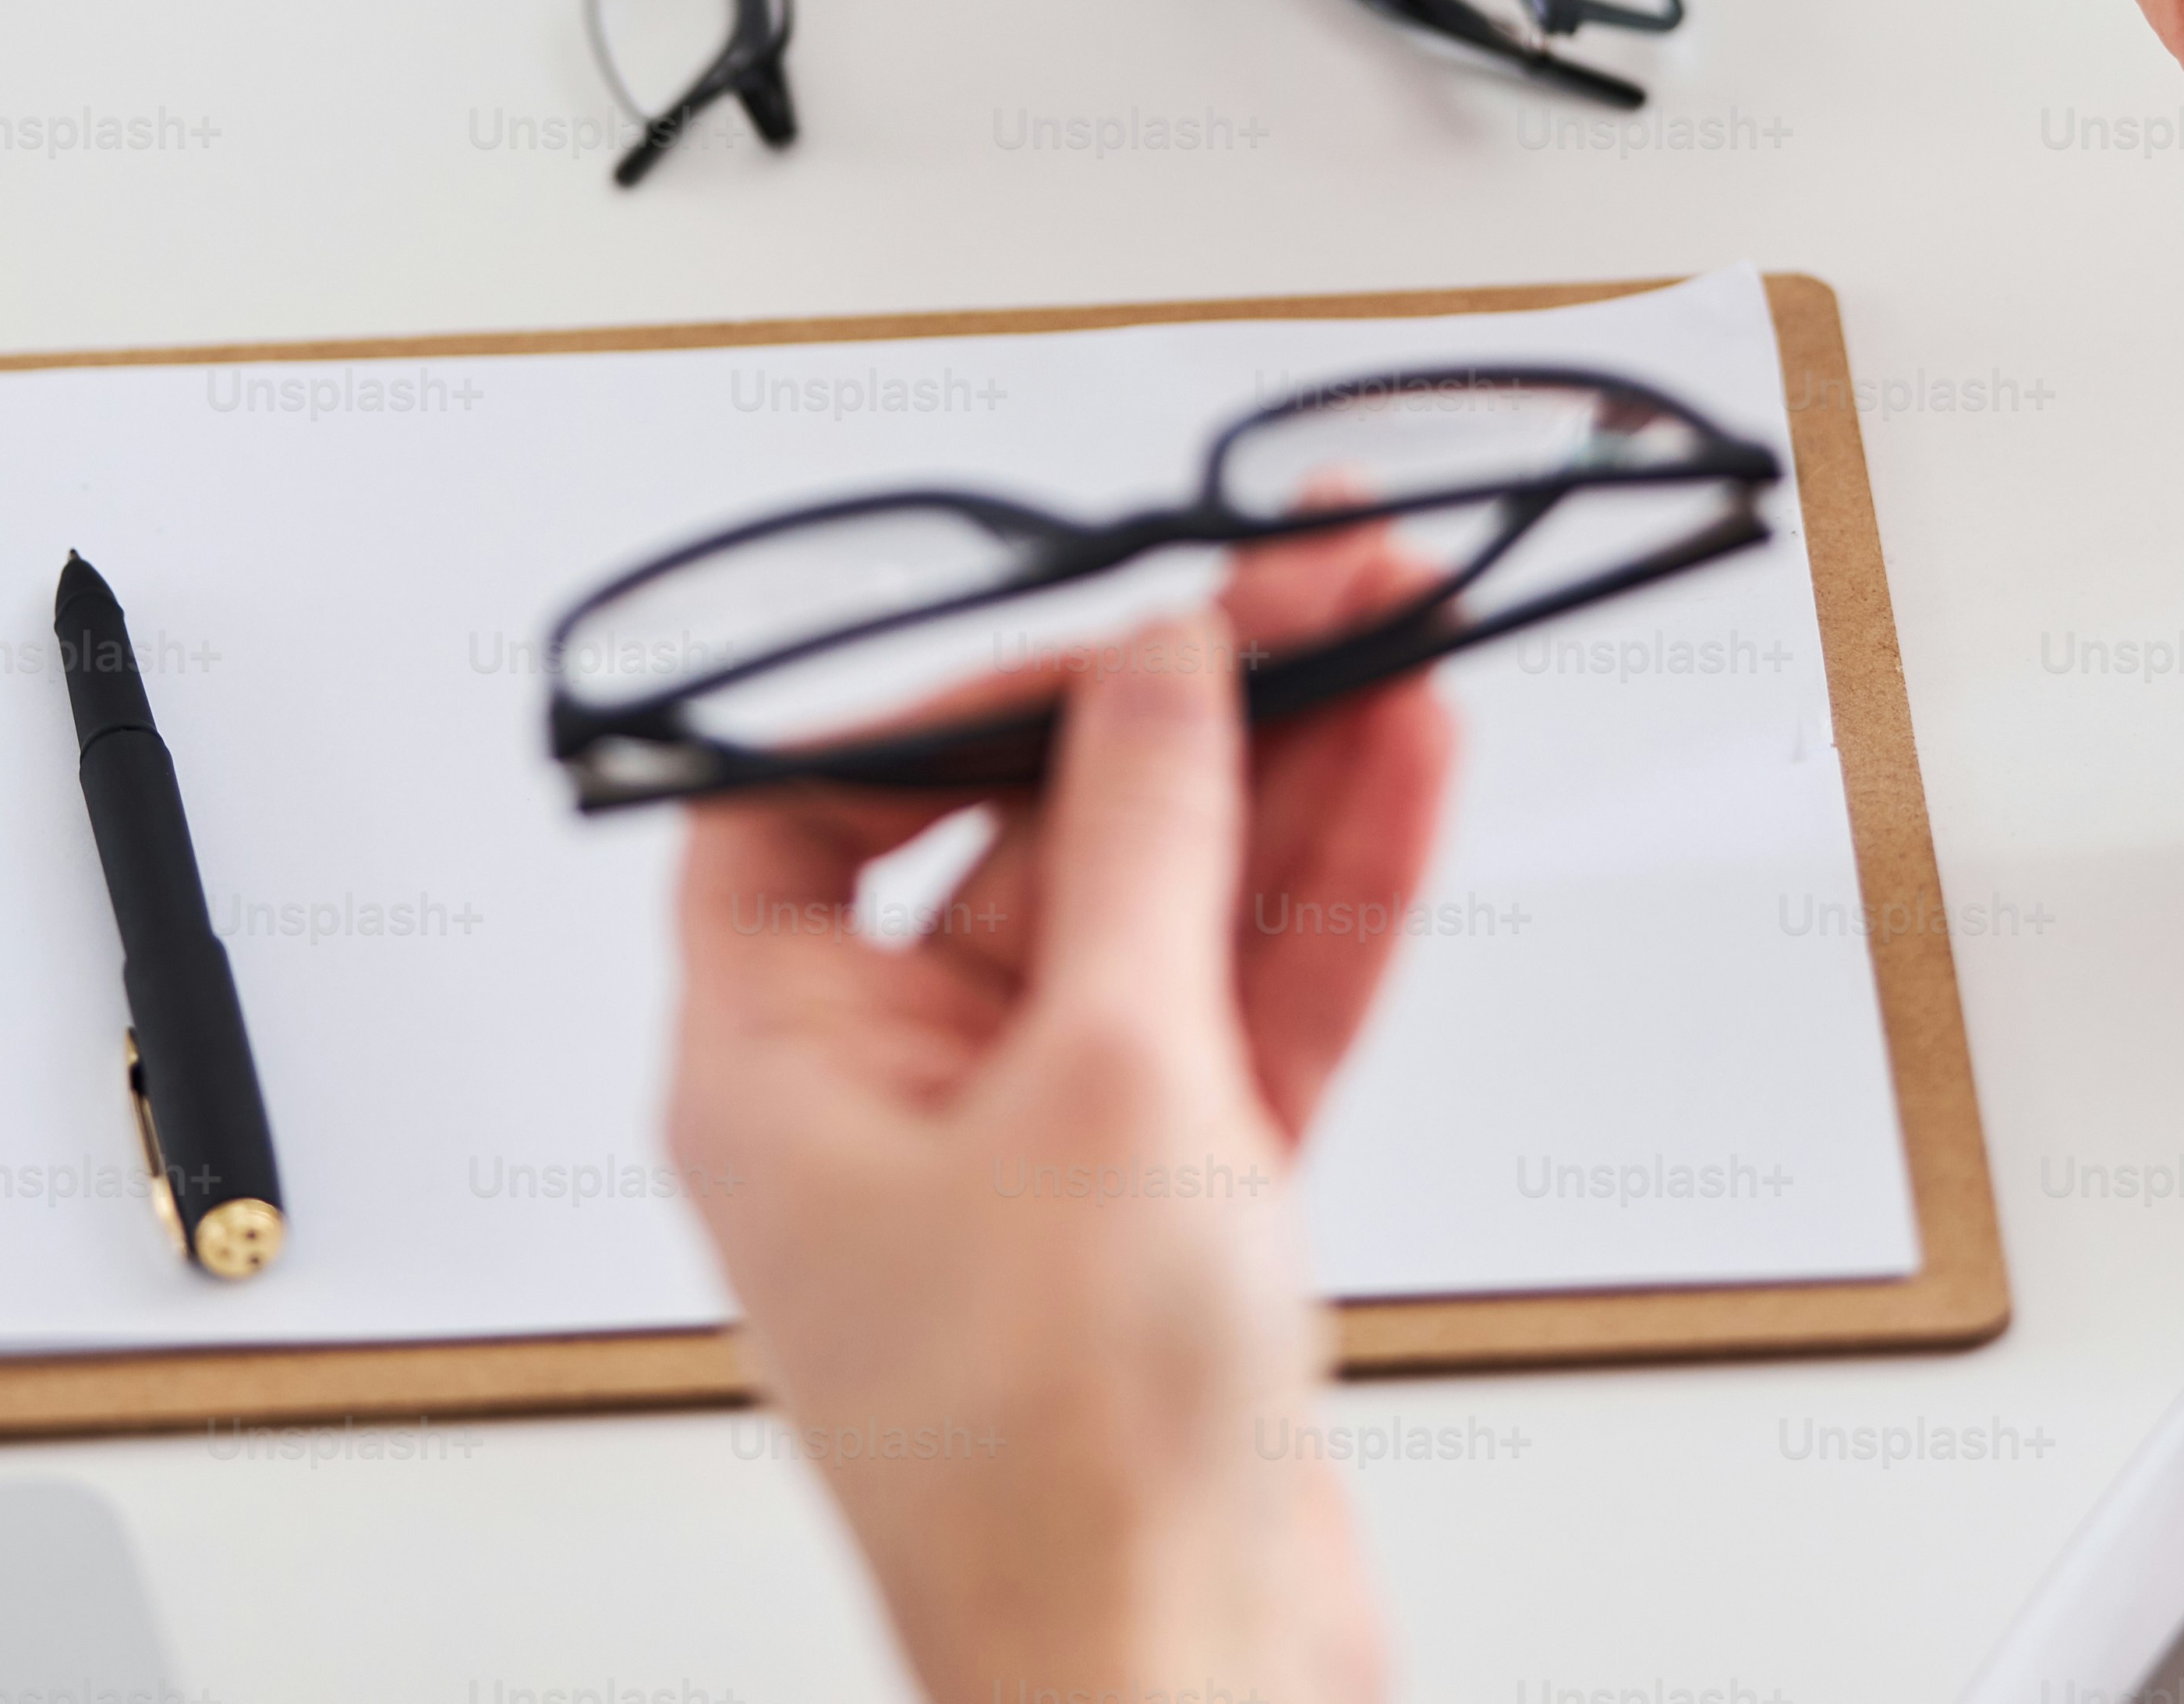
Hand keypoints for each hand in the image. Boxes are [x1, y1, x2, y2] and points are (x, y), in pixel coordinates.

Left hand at [667, 538, 1456, 1703]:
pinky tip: (1404, 776)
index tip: (1085, 623)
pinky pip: (1246, 1007)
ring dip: (1286, 779)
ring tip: (1394, 640)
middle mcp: (895, 1100)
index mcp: (779, 1068)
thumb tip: (1158, 669)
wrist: (1184, 1688)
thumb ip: (1142, 841)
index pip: (806, 808)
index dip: (935, 699)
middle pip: (1032, 839)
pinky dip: (1327, 899)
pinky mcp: (1174, 1212)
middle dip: (1183, 709)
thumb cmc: (1064, 1474)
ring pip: (1168, 911)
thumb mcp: (1105, 1082)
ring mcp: (1043, 1156)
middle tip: (1308, 590)